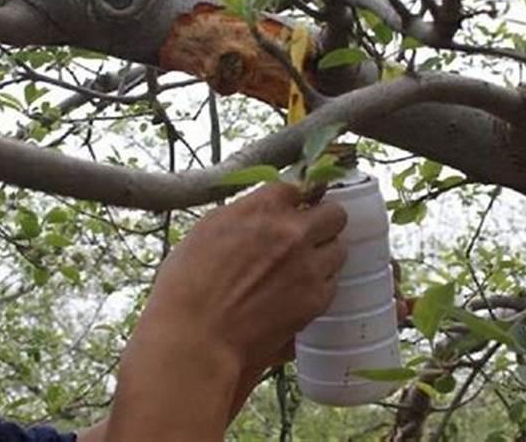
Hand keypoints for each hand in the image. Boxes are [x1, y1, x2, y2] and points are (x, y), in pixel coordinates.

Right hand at [107, 183, 346, 440]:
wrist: (196, 338)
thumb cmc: (187, 285)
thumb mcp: (207, 230)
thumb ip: (244, 214)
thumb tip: (263, 211)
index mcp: (262, 209)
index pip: (296, 188)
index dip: (293, 201)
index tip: (290, 209)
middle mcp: (292, 232)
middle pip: (333, 214)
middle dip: (322, 222)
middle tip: (307, 236)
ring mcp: (309, 267)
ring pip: (339, 249)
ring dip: (324, 254)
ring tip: (301, 269)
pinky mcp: (316, 299)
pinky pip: (333, 283)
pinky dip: (320, 285)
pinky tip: (297, 293)